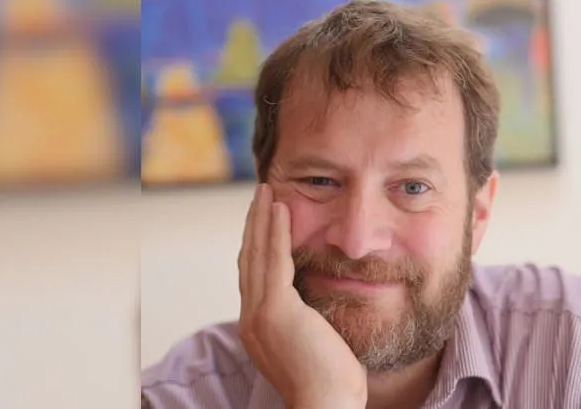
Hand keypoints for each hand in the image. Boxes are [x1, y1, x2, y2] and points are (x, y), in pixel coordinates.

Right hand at [238, 184, 367, 408]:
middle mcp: (251, 318)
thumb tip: (318, 303)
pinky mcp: (276, 310)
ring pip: (258, 254)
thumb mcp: (313, 343)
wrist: (327, 405)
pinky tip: (281, 209)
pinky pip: (275, 259)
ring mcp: (260, 314)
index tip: (263, 221)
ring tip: (266, 193)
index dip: (257, 245)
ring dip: (262, 219)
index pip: (254, 276)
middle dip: (254, 225)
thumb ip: (307, 320)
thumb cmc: (331, 382)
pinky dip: (277, 231)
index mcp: (258, 327)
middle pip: (249, 259)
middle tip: (259, 197)